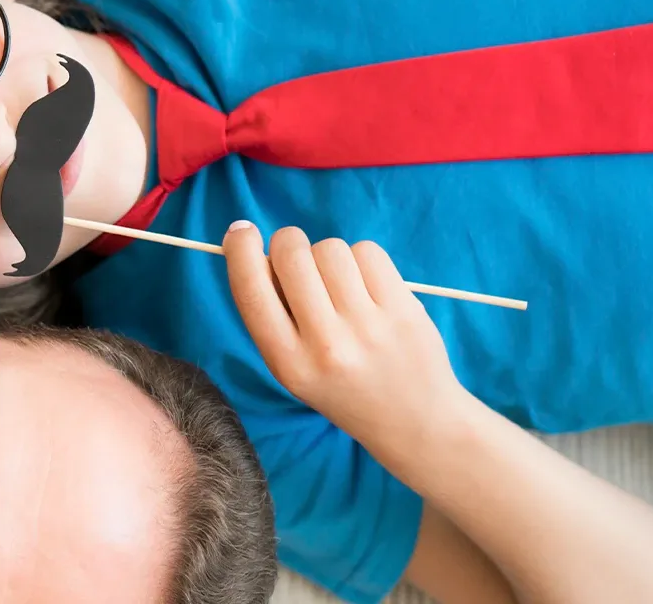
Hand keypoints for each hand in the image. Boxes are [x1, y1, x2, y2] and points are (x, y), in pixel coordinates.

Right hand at [222, 221, 463, 432]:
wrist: (413, 421)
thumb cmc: (342, 389)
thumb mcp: (293, 368)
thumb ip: (273, 316)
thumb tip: (255, 251)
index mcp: (288, 363)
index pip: (251, 290)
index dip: (239, 250)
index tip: (241, 232)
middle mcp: (326, 345)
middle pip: (292, 254)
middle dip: (287, 244)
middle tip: (297, 260)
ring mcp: (368, 326)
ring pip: (331, 248)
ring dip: (327, 255)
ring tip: (339, 284)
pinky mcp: (403, 309)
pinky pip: (368, 251)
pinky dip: (361, 259)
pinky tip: (366, 286)